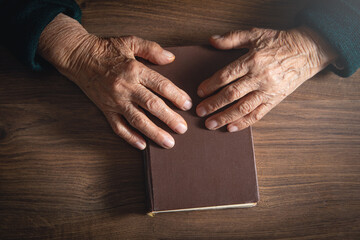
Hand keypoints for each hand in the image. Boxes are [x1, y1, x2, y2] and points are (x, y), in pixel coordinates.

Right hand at [38, 14, 191, 149]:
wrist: (78, 57)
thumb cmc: (106, 49)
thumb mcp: (130, 41)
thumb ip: (152, 49)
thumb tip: (171, 58)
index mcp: (135, 70)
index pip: (160, 85)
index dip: (176, 96)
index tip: (187, 105)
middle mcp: (126, 87)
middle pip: (151, 106)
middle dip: (169, 118)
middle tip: (183, 128)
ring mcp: (115, 101)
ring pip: (137, 120)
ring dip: (154, 133)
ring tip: (169, 142)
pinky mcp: (106, 110)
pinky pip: (118, 127)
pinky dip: (130, 137)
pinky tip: (142, 145)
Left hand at [196, 27, 336, 131]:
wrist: (307, 51)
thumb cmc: (279, 42)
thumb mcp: (255, 34)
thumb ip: (232, 38)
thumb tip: (212, 40)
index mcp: (252, 60)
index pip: (226, 76)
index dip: (211, 85)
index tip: (200, 91)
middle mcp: (259, 77)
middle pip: (231, 94)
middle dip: (213, 104)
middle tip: (200, 111)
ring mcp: (268, 91)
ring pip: (243, 108)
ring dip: (224, 117)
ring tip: (210, 124)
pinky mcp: (275, 100)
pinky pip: (257, 115)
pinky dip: (243, 123)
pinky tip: (231, 128)